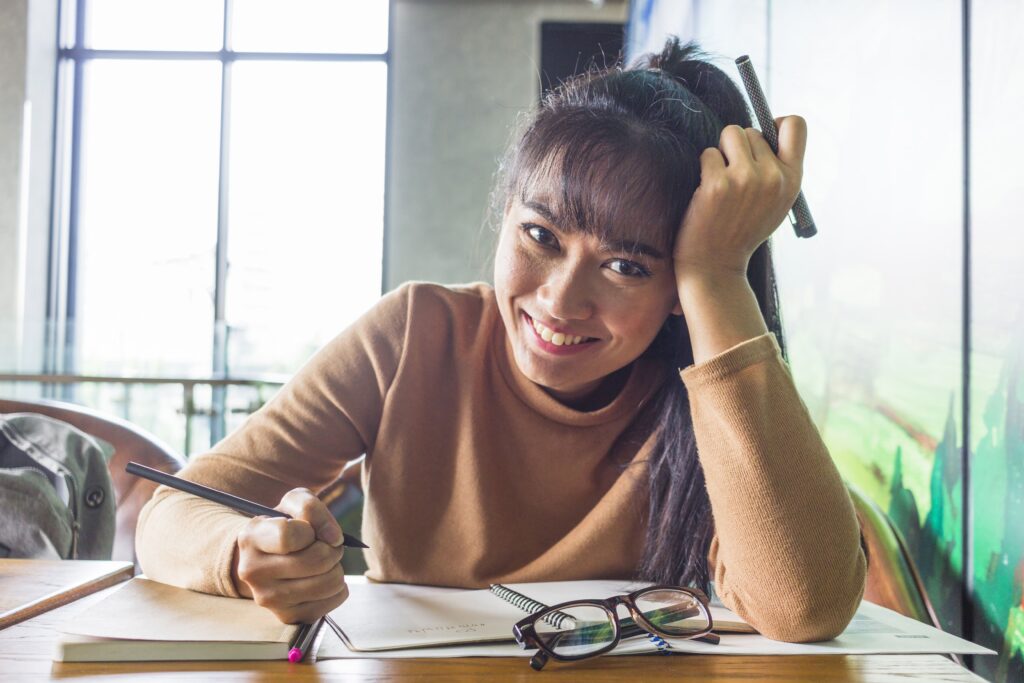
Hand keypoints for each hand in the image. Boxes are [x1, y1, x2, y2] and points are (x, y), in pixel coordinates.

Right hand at [232, 488, 348, 623]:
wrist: (268, 557)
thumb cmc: (286, 525)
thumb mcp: (294, 502)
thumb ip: (312, 508)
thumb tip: (333, 538)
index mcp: (251, 538)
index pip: (288, 536)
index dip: (310, 531)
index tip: (310, 531)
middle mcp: (253, 571)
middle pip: (317, 560)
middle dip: (331, 549)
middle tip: (325, 546)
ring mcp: (268, 598)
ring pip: (329, 582)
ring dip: (336, 568)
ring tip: (323, 562)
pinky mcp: (287, 616)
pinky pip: (334, 599)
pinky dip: (338, 588)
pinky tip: (321, 579)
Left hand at [673, 116, 805, 282]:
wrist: (716, 266)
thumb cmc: (742, 230)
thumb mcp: (776, 202)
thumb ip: (779, 168)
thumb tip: (770, 125)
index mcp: (792, 180)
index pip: (796, 125)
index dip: (776, 122)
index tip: (762, 139)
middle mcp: (774, 177)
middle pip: (752, 130)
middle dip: (738, 149)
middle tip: (734, 181)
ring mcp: (746, 180)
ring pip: (730, 135)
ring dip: (721, 154)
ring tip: (721, 183)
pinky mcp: (718, 184)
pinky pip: (709, 153)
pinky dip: (704, 168)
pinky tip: (707, 193)